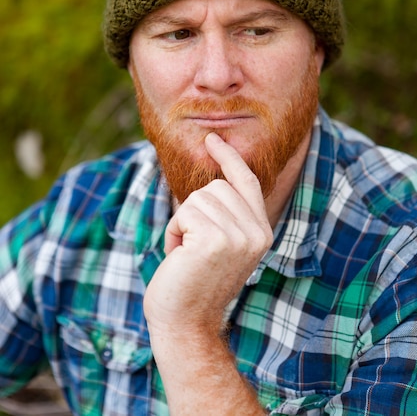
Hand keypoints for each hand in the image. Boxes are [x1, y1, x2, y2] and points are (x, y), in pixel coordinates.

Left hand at [143, 132, 272, 337]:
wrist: (186, 325)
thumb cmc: (195, 283)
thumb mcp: (222, 245)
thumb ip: (227, 214)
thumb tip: (213, 177)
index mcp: (262, 232)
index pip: (247, 181)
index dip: (229, 157)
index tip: (212, 139)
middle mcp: (257, 232)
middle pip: (216, 186)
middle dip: (194, 210)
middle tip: (192, 246)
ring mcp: (238, 236)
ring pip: (198, 197)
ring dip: (182, 223)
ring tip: (186, 255)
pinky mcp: (214, 239)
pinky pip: (183, 213)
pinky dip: (173, 232)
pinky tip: (179, 257)